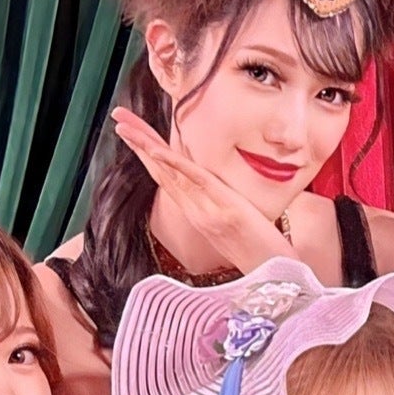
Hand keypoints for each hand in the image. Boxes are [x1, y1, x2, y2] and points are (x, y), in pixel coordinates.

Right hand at [109, 107, 295, 277]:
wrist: (276, 276)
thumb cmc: (258, 249)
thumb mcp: (232, 222)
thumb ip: (218, 204)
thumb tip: (216, 186)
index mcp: (195, 209)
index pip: (165, 175)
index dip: (145, 152)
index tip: (128, 130)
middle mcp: (195, 210)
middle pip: (160, 170)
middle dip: (137, 142)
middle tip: (117, 119)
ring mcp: (208, 210)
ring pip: (171, 174)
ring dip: (146, 148)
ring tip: (126, 128)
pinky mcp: (227, 209)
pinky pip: (198, 183)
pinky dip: (176, 166)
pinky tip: (158, 151)